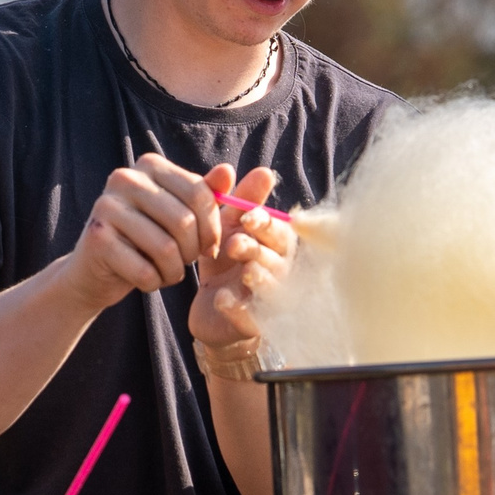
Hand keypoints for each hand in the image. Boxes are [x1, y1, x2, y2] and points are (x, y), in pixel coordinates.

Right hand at [64, 153, 223, 313]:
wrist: (96, 270)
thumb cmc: (145, 239)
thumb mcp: (177, 213)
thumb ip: (203, 194)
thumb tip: (228, 171)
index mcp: (149, 165)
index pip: (198, 193)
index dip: (213, 227)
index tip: (209, 247)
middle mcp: (125, 178)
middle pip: (184, 221)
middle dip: (192, 251)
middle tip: (185, 262)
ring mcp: (106, 206)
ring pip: (166, 248)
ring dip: (174, 271)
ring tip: (167, 273)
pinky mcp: (97, 238)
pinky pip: (145, 271)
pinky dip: (153, 283)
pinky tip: (147, 280)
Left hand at [191, 163, 294, 353]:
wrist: (212, 311)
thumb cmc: (225, 263)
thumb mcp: (226, 228)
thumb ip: (234, 200)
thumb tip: (237, 169)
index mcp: (276, 246)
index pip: (282, 232)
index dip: (267, 224)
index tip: (248, 216)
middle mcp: (280, 272)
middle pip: (280, 259)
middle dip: (259, 248)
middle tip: (235, 243)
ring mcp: (270, 301)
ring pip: (273, 288)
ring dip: (258, 277)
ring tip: (242, 271)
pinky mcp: (253, 325)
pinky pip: (251, 318)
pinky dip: (238, 308)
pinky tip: (223, 299)